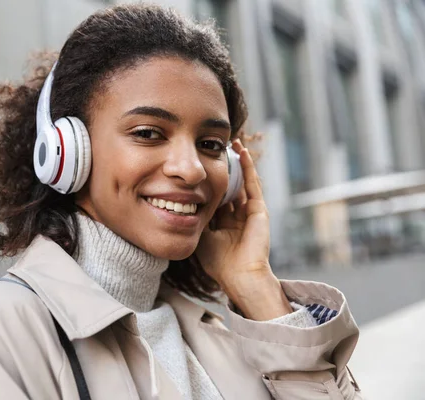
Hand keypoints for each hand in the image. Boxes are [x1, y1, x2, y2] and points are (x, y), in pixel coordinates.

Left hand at [195, 138, 291, 319]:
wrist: (238, 275)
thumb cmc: (216, 262)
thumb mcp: (198, 235)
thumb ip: (191, 220)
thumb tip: (174, 205)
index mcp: (220, 223)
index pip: (212, 196)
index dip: (205, 181)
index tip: (196, 165)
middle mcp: (234, 215)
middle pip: (227, 185)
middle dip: (221, 168)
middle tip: (213, 147)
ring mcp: (247, 212)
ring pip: (240, 180)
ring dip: (236, 162)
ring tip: (230, 142)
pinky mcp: (258, 209)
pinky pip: (252, 183)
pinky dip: (247, 166)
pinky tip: (240, 151)